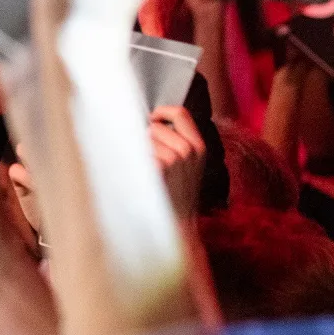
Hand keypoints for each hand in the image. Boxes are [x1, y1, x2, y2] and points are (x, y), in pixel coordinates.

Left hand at [149, 105, 205, 221]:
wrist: (177, 221)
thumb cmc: (178, 192)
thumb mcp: (189, 164)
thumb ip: (178, 141)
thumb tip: (151, 121)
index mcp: (199, 146)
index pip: (180, 113)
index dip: (162, 112)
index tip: (152, 120)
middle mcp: (189, 150)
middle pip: (155, 127)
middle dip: (146, 139)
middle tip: (149, 160)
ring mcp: (175, 158)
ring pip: (144, 139)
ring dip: (140, 152)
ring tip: (148, 171)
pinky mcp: (160, 168)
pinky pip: (139, 153)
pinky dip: (134, 162)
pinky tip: (142, 176)